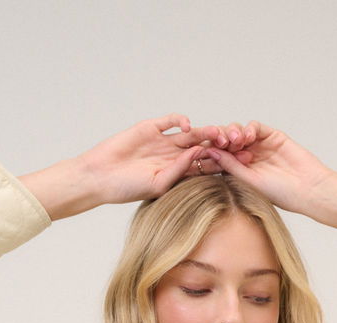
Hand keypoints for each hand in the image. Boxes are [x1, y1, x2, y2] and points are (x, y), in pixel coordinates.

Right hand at [76, 114, 236, 204]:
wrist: (101, 175)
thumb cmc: (127, 188)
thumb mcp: (158, 183)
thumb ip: (179, 170)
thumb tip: (198, 155)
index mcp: (177, 174)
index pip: (204, 166)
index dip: (219, 164)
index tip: (235, 164)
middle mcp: (173, 157)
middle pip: (201, 148)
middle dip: (217, 146)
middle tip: (233, 144)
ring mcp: (163, 141)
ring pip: (190, 134)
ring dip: (205, 132)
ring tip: (218, 132)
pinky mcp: (151, 128)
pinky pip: (171, 120)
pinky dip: (182, 120)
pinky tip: (188, 127)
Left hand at [203, 122, 336, 216]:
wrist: (307, 188)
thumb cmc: (279, 193)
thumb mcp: (249, 180)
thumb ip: (230, 165)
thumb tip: (209, 152)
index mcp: (239, 172)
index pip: (220, 158)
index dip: (211, 152)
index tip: (203, 151)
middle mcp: (247, 158)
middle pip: (227, 142)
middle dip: (221, 139)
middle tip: (218, 141)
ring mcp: (259, 146)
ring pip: (239, 132)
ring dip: (233, 133)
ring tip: (235, 140)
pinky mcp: (272, 136)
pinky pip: (255, 127)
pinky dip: (249, 128)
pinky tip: (247, 136)